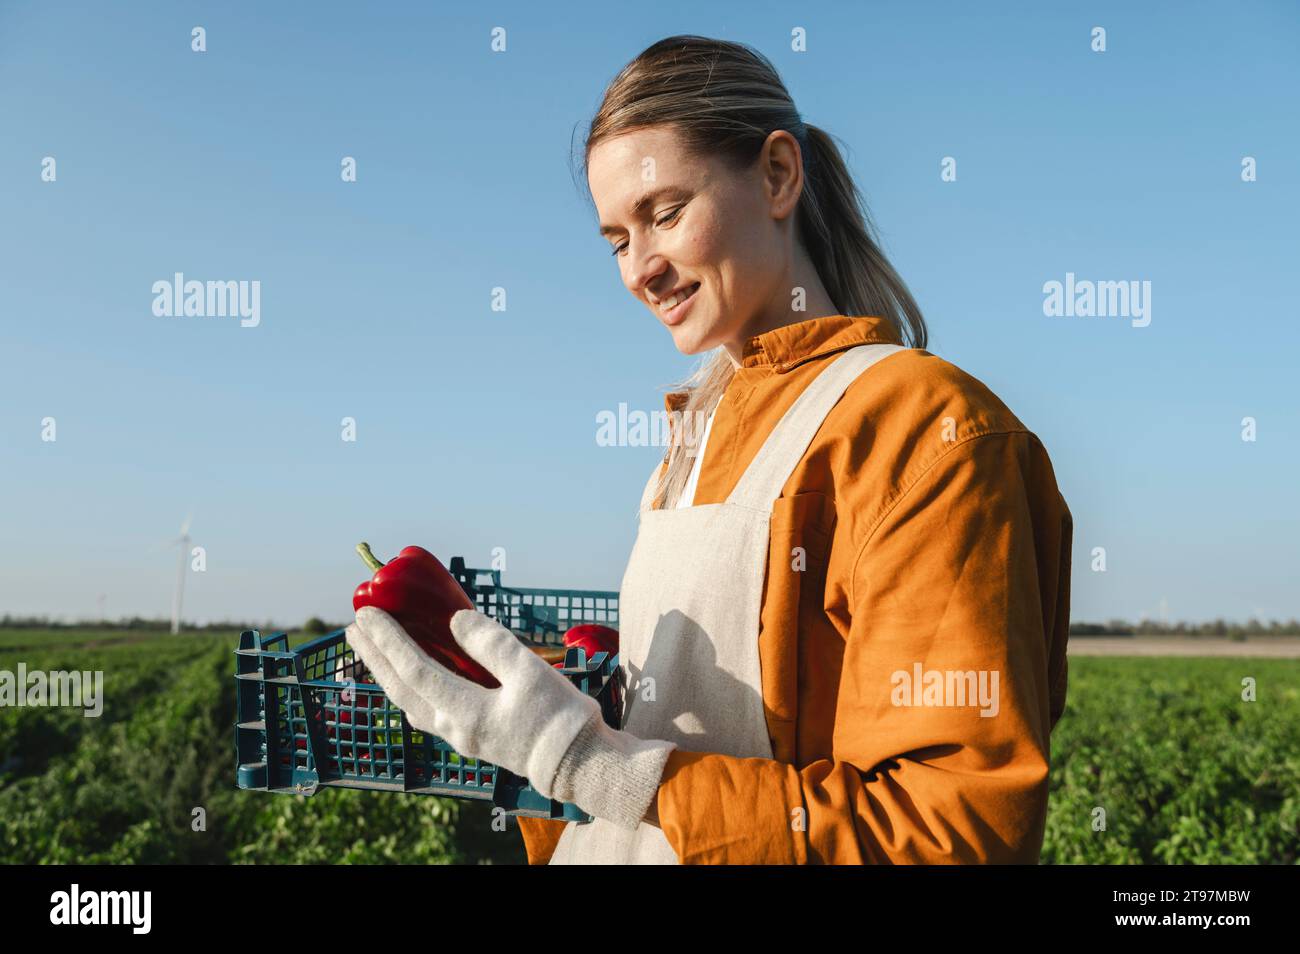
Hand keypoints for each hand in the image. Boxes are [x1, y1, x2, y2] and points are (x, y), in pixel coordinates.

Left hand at [345, 605, 599, 799]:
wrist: (579, 765)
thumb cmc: (559, 716)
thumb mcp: (529, 671)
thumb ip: (490, 643)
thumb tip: (456, 620)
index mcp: (465, 711)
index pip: (414, 670)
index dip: (388, 640)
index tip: (368, 613)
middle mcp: (453, 728)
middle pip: (401, 689)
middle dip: (375, 657)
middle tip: (353, 628)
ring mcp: (461, 737)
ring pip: (409, 703)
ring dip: (386, 674)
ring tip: (372, 651)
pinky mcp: (472, 739)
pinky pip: (425, 711)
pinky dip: (408, 688)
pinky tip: (409, 679)